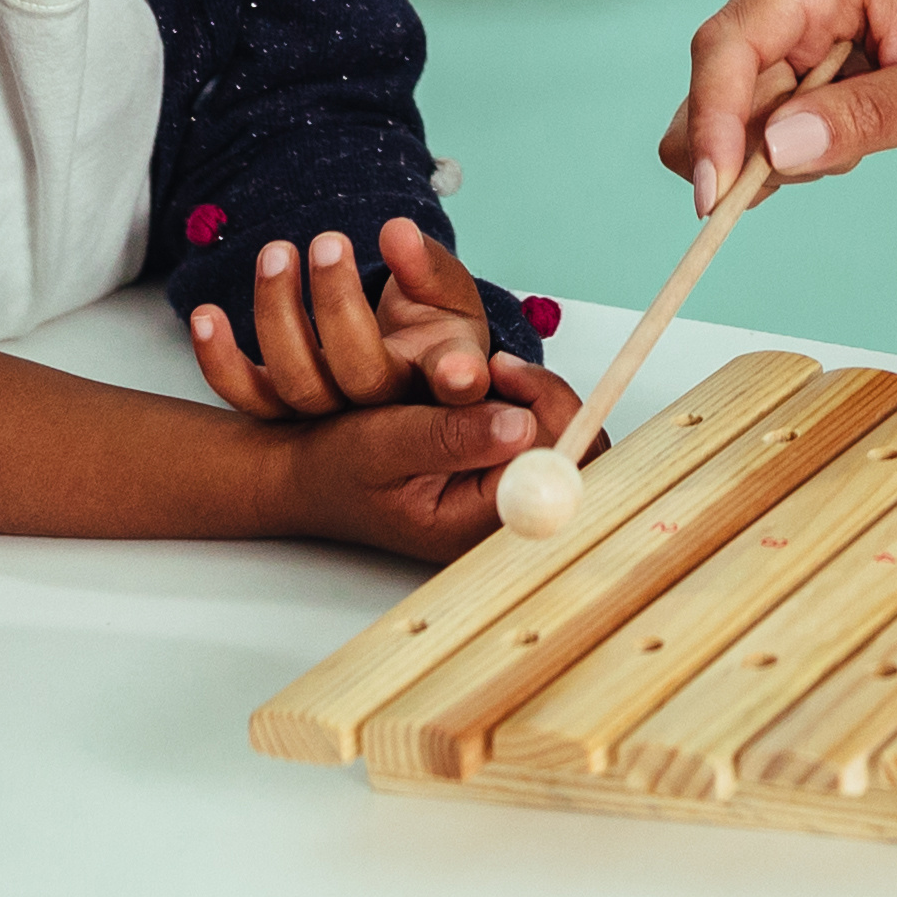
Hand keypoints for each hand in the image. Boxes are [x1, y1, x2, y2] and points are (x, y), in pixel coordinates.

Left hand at [188, 221, 567, 440]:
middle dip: (337, 303)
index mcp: (440, 373)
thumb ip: (426, 264)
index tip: (456, 372)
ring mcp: (332, 415)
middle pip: (359, 374)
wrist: (397, 363)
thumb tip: (397, 232)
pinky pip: (248, 396)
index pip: (451, 377)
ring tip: (277, 252)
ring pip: (299, 384)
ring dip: (277, 314)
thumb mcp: (446, 289)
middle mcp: (385, 408)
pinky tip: (205, 315)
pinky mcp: (287, 408)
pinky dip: (218, 360)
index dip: (456, 376)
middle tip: (329, 240)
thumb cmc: (433, 320)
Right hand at [264, 390, 556, 561]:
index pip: (556, 474)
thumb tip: (519, 426)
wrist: (317, 474)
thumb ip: (447, 436)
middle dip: (547, 400)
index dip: (547, 412)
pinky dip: (529, 401)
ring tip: (489, 374)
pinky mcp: (510, 478)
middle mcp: (503, 523)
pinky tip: (492, 389)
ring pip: (569, 442)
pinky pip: (549, 436)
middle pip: (580, 460)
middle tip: (499, 367)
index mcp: (474, 529)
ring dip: (538, 398)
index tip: (502, 368)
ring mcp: (513, 502)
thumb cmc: (338, 466)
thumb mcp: (381, 442)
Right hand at [657, 0, 896, 212]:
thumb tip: (776, 148)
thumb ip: (872, 117)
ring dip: (780, 149)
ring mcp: (777, 13)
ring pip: (729, 106)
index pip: (729, 43)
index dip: (711, 122)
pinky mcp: (778, 45)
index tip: (717, 200)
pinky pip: (750, 113)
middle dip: (759, 149)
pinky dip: (787, 143)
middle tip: (841, 164)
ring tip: (868, 130)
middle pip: (719, 82)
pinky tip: (846, 129)